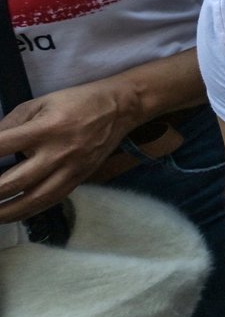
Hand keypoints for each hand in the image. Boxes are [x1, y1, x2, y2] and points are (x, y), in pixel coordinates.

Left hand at [0, 80, 136, 220]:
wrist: (121, 108)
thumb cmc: (77, 101)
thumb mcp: (40, 103)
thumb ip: (12, 123)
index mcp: (46, 128)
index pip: (2, 146)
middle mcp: (58, 152)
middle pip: (15, 181)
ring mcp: (71, 168)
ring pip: (34, 199)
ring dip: (7, 212)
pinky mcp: (80, 178)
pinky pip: (52, 200)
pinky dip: (30, 210)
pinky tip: (14, 215)